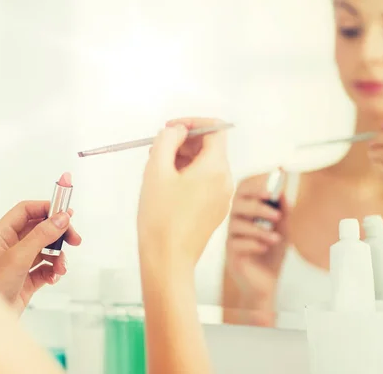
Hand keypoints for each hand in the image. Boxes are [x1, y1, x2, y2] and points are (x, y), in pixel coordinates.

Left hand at [0, 200, 80, 313]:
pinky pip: (45, 268)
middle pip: (40, 229)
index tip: (66, 213)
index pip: (26, 211)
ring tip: (61, 268)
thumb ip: (41, 235)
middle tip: (75, 240)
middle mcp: (10, 246)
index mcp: (2, 235)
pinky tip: (53, 278)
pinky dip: (53, 271)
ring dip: (58, 257)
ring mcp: (18, 263)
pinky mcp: (26, 280)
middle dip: (58, 235)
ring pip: (45, 250)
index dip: (46, 208)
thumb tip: (61, 218)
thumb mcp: (19, 257)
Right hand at [138, 118, 233, 269]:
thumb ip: (166, 140)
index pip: (215, 129)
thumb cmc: (161, 218)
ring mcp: (222, 198)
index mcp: (216, 168)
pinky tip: (168, 187)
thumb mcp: (156, 170)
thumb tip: (176, 130)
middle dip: (184, 142)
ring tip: (158, 169)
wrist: (168, 260)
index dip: (192, 123)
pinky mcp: (215, 211)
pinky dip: (189, 177)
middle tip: (158, 148)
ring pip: (206, 166)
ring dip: (184, 160)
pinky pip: (206, 183)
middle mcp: (225, 181)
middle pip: (210, 147)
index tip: (171, 127)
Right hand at [225, 174, 289, 308]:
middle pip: (237, 204)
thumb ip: (283, 212)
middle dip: (256, 204)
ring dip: (258, 229)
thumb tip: (282, 193)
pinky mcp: (231, 254)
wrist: (266, 283)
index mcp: (247, 212)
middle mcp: (236, 222)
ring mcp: (232, 237)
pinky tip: (265, 247)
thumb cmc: (271, 253)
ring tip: (276, 237)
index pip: (243, 190)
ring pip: (236, 224)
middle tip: (275, 209)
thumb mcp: (283, 230)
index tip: (272, 182)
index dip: (255, 184)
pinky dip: (252, 243)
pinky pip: (236, 243)